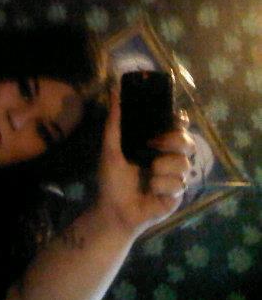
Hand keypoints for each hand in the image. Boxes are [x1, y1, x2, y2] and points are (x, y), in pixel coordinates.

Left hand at [96, 90, 193, 237]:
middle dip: (174, 140)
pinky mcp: (177, 195)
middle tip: (155, 144)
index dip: (181, 121)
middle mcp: (168, 159)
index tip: (176, 118)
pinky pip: (179, 184)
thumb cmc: (112, 179)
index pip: (177, 128)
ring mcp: (175, 177)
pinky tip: (150, 190)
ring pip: (184, 163)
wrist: (113, 209)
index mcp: (156, 146)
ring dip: (163, 167)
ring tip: (148, 173)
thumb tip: (114, 91)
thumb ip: (115, 122)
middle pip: (188, 142)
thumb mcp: (110, 148)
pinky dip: (161, 185)